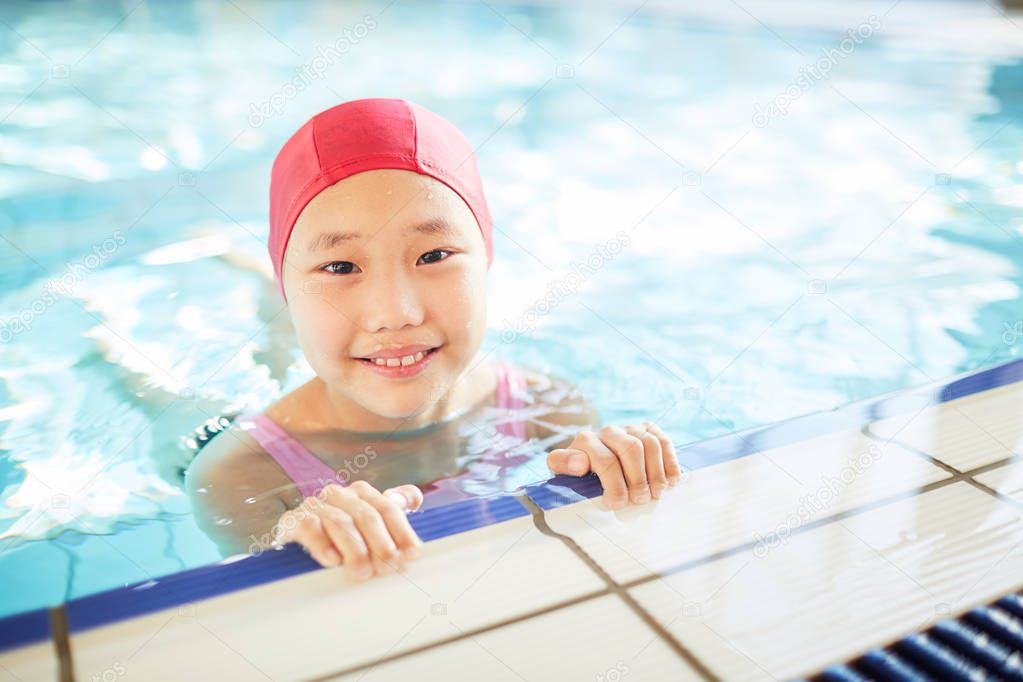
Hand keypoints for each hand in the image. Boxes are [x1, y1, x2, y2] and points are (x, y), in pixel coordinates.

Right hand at [271, 480, 423, 579]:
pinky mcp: (293, 520)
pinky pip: (309, 528)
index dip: (402, 532)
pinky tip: (332, 561)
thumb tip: (414, 500)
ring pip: (341, 523)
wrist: (296, 544)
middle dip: (381, 545)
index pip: (388, 508)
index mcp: (362, 492)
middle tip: (387, 569)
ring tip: (362, 573)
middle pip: (367, 516)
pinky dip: (322, 544)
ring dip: (355, 550)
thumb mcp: (369, 524)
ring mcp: (315, 506)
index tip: (411, 555)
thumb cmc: (341, 537)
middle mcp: (340, 494)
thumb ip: (392, 511)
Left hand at [546, 422, 683, 508]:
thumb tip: (579, 463)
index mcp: (586, 441)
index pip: (606, 460)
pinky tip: (669, 482)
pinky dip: (670, 463)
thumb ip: (563, 466)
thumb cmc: (581, 475)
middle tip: (639, 500)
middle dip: (638, 480)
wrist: (592, 462)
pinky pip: (664, 442)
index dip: (615, 486)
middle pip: (632, 450)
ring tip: (654, 494)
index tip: (616, 504)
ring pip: (651, 444)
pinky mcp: (648, 430)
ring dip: (656, 474)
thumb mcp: (565, 473)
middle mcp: (608, 431)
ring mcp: (630, 429)